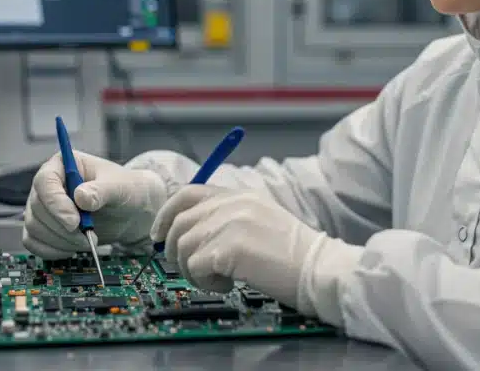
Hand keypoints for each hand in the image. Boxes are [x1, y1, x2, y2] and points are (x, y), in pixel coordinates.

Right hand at [23, 150, 168, 258]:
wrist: (129, 212)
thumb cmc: (125, 190)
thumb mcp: (120, 187)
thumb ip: (101, 190)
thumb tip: (81, 197)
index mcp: (63, 165)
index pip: (45, 181)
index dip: (56, 203)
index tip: (74, 222)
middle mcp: (48, 185)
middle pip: (37, 208)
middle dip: (62, 228)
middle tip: (87, 236)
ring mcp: (43, 207)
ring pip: (34, 228)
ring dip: (61, 241)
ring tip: (87, 241)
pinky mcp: (44, 227)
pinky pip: (34, 242)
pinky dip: (53, 250)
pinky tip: (73, 248)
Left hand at [150, 185, 325, 310]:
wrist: (320, 269)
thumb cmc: (294, 255)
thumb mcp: (260, 220)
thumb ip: (229, 217)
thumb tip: (189, 232)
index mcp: (240, 194)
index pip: (187, 193)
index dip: (166, 214)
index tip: (159, 236)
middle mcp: (233, 203)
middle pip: (179, 222)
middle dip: (173, 250)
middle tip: (188, 269)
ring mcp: (231, 223)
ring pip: (182, 246)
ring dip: (191, 270)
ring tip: (216, 280)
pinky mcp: (230, 248)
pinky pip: (195, 267)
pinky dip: (204, 282)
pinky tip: (226, 285)